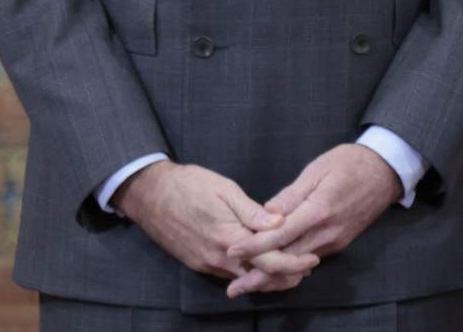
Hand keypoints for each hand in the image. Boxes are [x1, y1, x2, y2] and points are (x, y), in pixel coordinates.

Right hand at [111, 161, 314, 287]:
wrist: (150, 194)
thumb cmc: (190, 185)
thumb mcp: (226, 190)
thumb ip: (253, 212)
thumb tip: (281, 222)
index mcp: (228, 238)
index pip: (269, 260)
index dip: (293, 263)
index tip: (312, 259)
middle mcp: (217, 257)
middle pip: (258, 277)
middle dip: (285, 276)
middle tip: (306, 268)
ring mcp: (206, 263)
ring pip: (244, 279)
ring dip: (267, 276)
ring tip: (290, 267)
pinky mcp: (198, 263)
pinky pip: (229, 274)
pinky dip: (248, 272)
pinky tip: (259, 263)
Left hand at [224, 144, 400, 297]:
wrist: (386, 171)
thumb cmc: (350, 163)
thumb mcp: (317, 169)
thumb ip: (291, 194)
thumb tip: (266, 213)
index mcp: (319, 210)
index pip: (280, 234)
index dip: (255, 245)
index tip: (233, 251)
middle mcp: (327, 232)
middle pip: (288, 260)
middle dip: (260, 275)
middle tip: (234, 287)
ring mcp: (335, 241)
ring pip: (299, 264)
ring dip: (274, 275)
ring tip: (250, 282)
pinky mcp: (339, 244)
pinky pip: (311, 259)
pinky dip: (291, 267)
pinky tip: (276, 269)